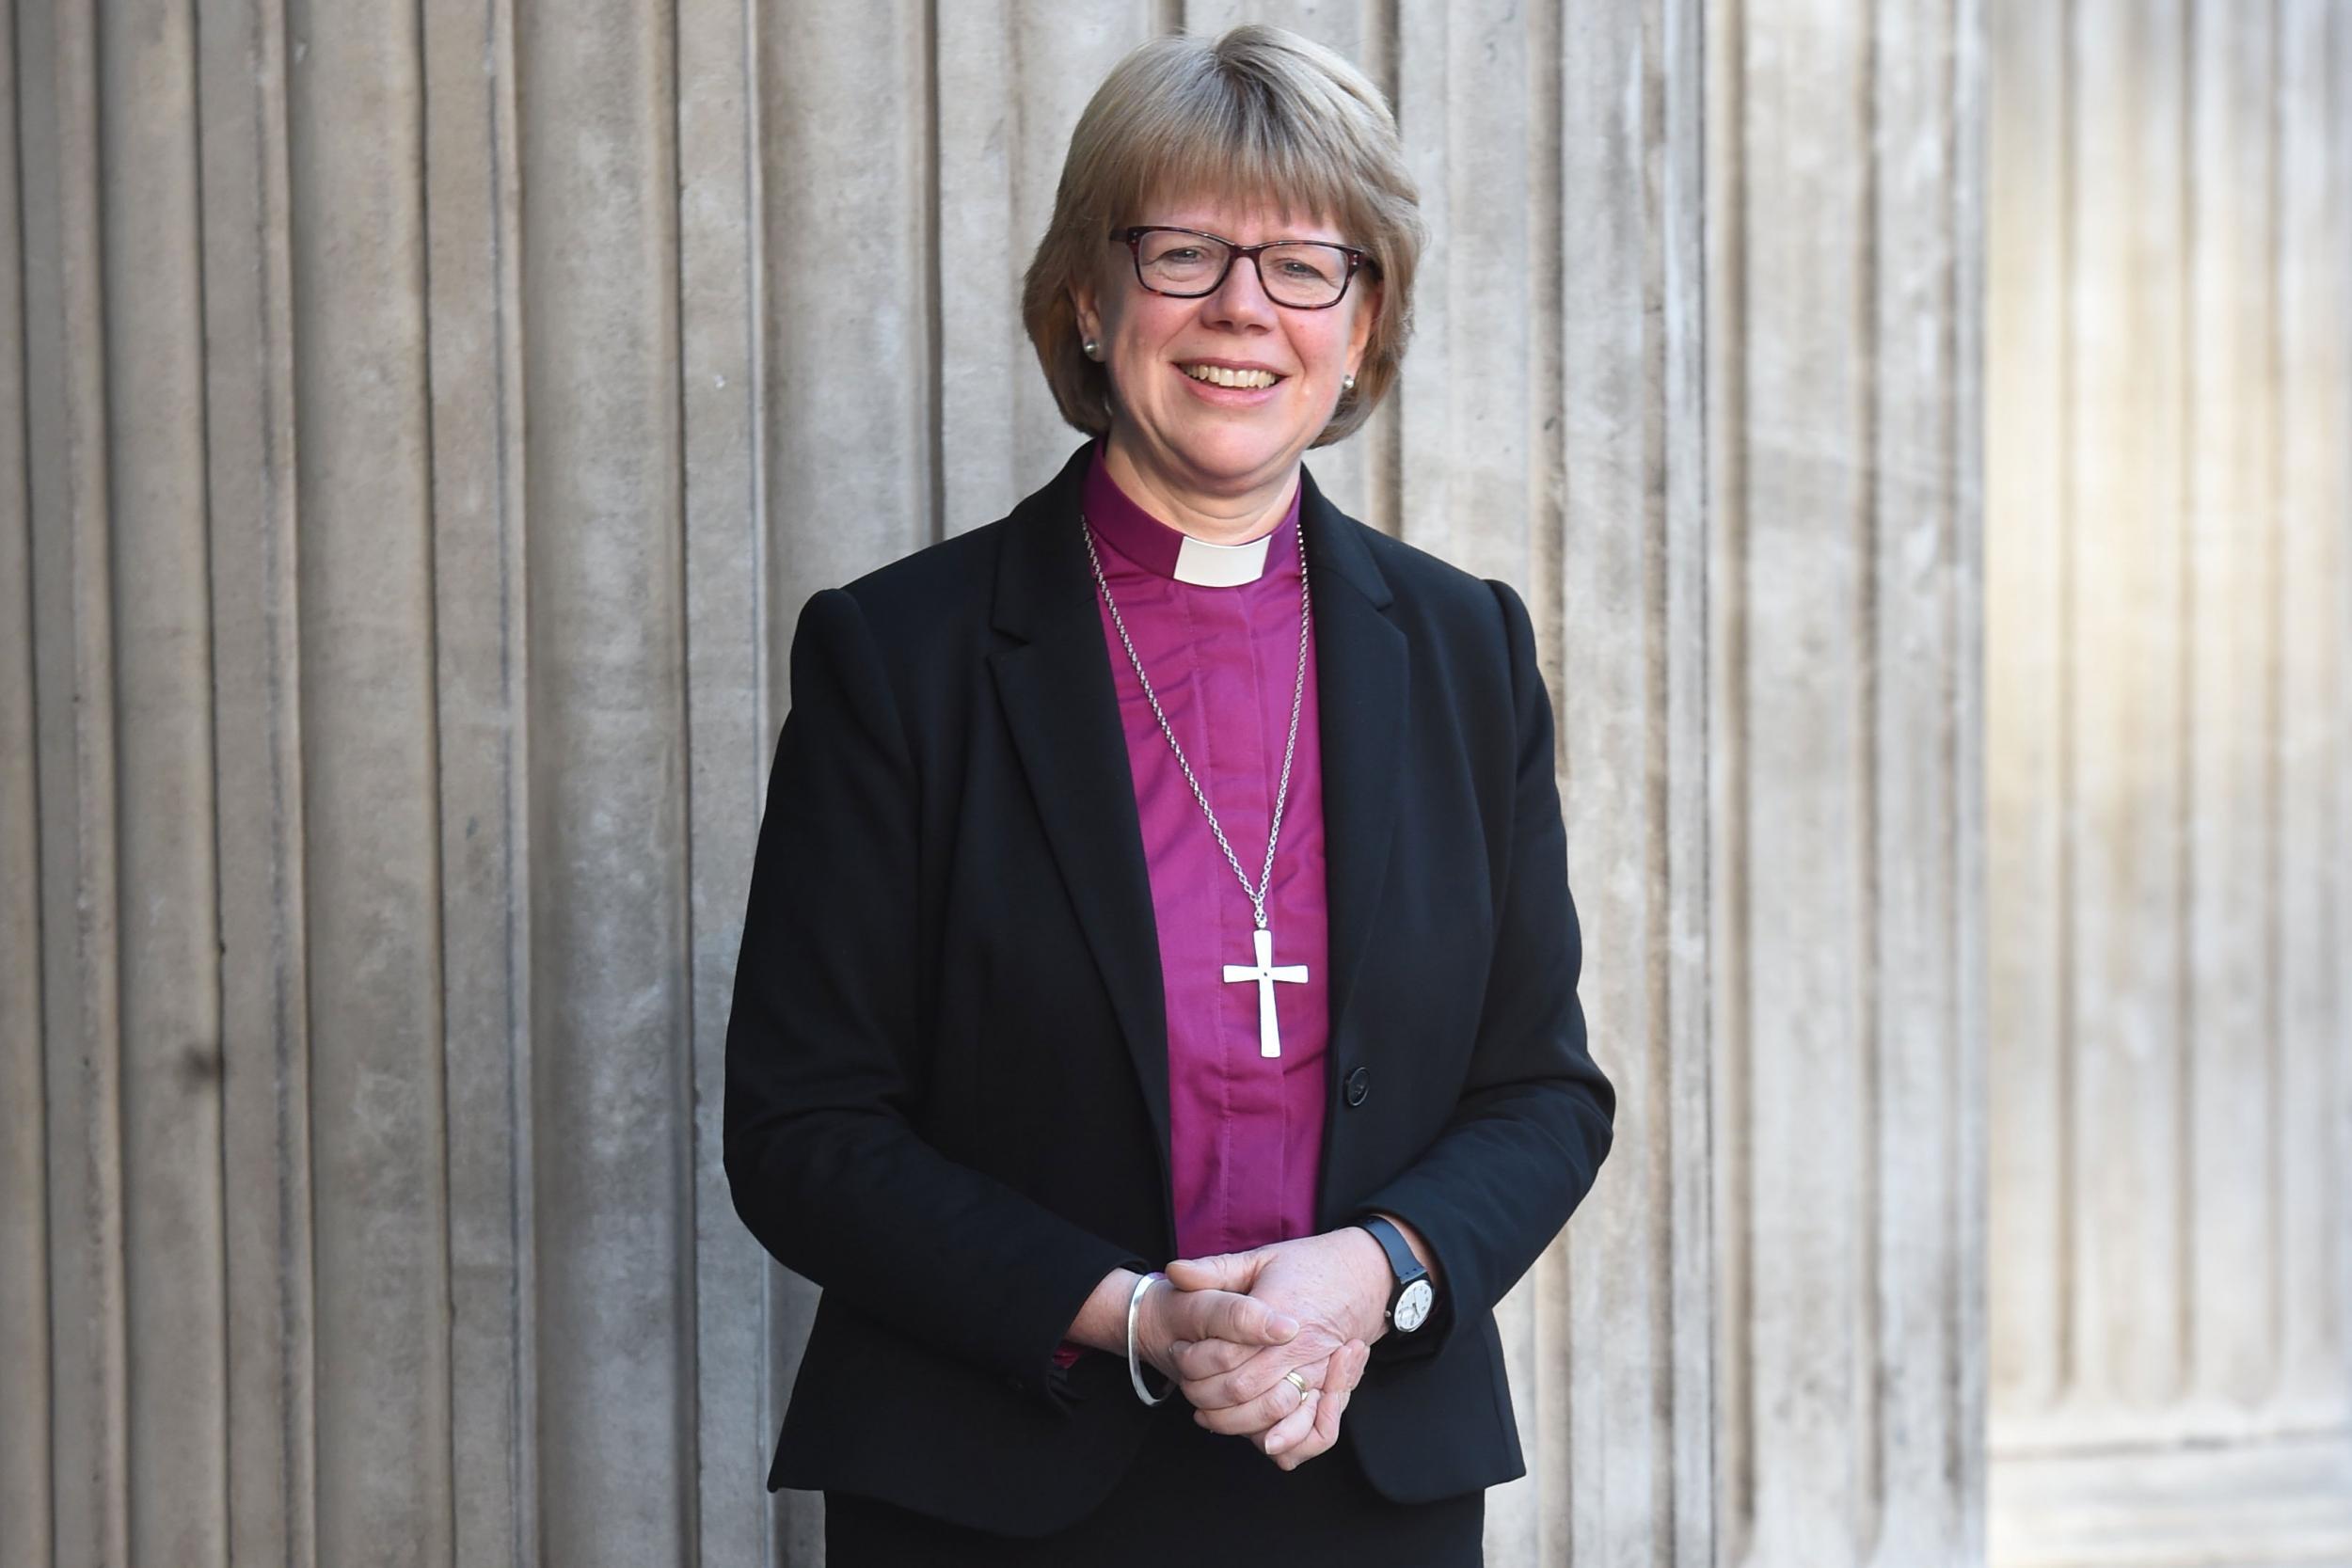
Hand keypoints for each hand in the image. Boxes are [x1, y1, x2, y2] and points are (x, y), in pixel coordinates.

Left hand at [1162, 1230, 1392, 1455]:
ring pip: (1272, 1411)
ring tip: (1208, 1416)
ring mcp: (1319, 1368)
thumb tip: (1174, 1272)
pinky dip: (1288, 1440)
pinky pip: (1315, 1427)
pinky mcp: (1332, 1386)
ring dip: (1236, 1422)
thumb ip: (1215, 1269)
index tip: (1177, 1353)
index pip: (1226, 1351)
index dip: (1195, 1360)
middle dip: (1208, 1396)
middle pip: (1244, 1387)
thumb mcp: (1261, 1258)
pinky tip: (1261, 1441)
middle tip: (1186, 1389)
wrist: (1365, 1274)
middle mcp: (1300, 1345)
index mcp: (1277, 1311)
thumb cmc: (1308, 1266)